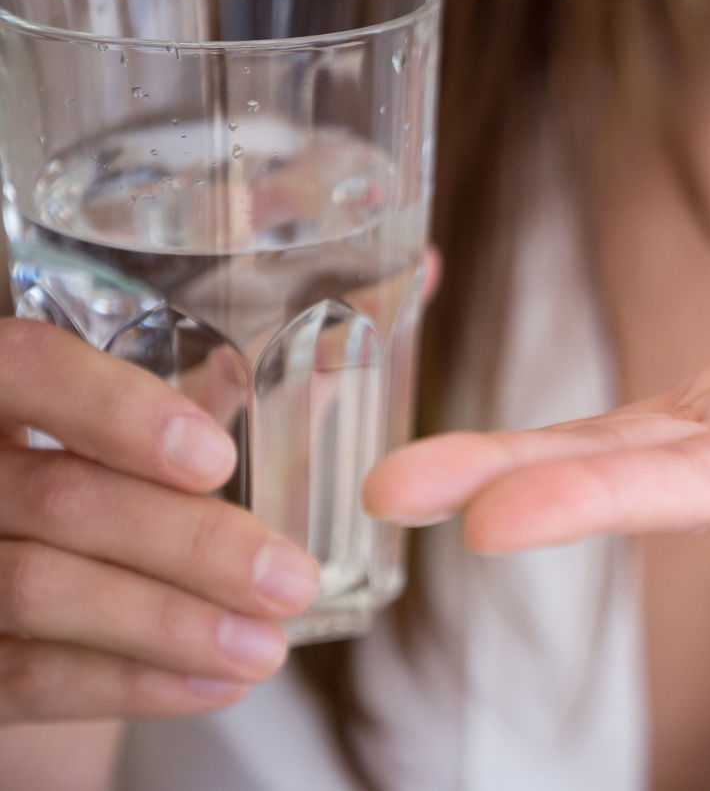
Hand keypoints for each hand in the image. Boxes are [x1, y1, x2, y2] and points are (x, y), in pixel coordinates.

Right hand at [0, 319, 319, 721]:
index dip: (115, 411)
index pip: (24, 368)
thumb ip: (255, 337)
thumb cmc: (104, 450)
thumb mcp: (155, 384)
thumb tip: (422, 272)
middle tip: (293, 580)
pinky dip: (132, 683)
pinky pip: (29, 677)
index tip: (215, 456)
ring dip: (170, 624)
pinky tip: (215, 683)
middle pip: (55, 498)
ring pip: (39, 593)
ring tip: (269, 648)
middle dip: (188, 545)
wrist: (15, 573)